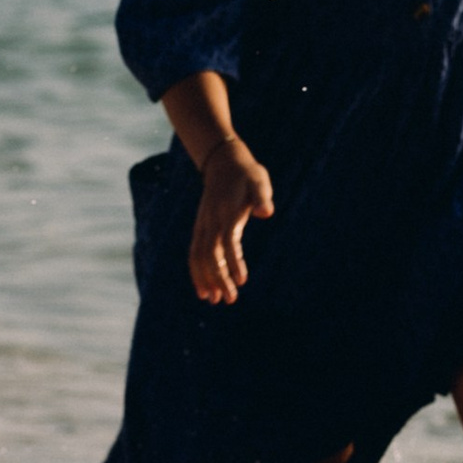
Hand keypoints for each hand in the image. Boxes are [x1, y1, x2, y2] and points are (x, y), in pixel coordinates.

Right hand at [189, 138, 272, 302]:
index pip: (227, 242)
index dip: (233, 262)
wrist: (222, 163)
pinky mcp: (200, 229)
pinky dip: (197, 271)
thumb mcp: (259, 181)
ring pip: (198, 256)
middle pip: (210, 254)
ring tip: (214, 300)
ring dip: (205, 279)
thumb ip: (262, 197)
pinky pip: (195, 253)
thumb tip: (267, 212)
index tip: (242, 281)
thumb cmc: (247, 174)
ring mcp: (202, 225)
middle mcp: (210, 221)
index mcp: (226, 213)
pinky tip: (204, 288)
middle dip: (218, 278)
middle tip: (230, 300)